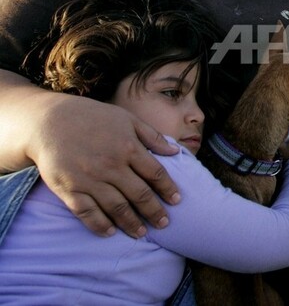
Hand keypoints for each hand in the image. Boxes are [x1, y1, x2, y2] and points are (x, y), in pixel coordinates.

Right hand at [29, 93, 179, 237]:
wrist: (48, 121)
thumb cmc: (92, 117)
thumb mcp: (126, 119)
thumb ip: (152, 136)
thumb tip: (176, 152)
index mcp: (128, 147)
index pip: (155, 173)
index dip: (168, 189)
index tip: (177, 200)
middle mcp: (111, 166)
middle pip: (139, 194)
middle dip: (154, 211)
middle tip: (164, 224)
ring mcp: (89, 179)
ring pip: (116, 207)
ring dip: (131, 222)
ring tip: (142, 233)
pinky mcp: (68, 189)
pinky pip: (87, 212)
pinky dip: (99, 225)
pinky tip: (110, 232)